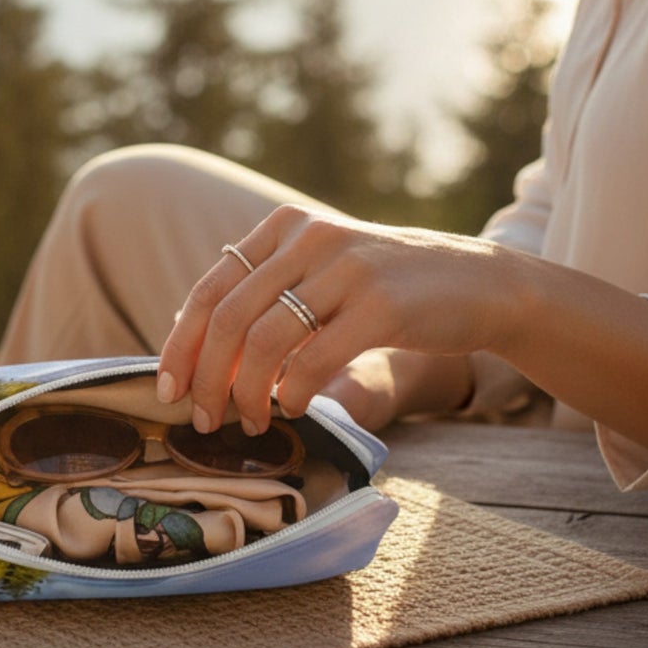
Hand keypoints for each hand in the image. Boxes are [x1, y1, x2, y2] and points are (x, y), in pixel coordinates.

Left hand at [156, 205, 519, 435]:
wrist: (481, 283)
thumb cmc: (386, 289)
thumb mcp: (320, 270)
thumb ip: (264, 291)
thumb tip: (187, 334)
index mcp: (283, 227)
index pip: (210, 288)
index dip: (180, 343)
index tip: (166, 388)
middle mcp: (309, 238)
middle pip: (227, 316)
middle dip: (205, 376)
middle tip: (202, 418)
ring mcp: (346, 267)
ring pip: (264, 340)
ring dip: (246, 392)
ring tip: (250, 421)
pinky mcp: (382, 304)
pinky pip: (313, 358)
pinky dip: (293, 393)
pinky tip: (295, 410)